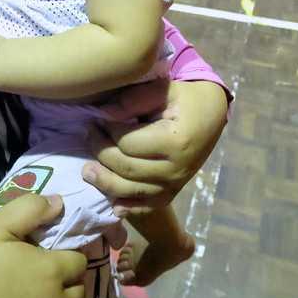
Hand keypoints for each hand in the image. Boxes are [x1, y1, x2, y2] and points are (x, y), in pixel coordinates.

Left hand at [83, 78, 227, 216]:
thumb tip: (103, 114)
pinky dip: (128, 207)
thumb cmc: (184, 98)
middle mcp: (177, 169)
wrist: (211, 113)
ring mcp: (176, 184)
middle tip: (88, 135)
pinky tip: (112, 205)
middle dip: (101, 153)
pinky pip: (148, 206)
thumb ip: (133, 100)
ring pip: (132, 192)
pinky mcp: (173, 192)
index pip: (128, 144)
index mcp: (176, 142)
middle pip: (127, 169)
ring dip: (105, 183)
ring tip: (87, 171)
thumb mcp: (162, 89)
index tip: (97, 118)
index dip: (107, 131)